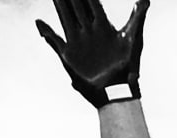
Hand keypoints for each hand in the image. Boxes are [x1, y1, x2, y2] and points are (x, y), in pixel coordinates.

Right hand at [35, 0, 149, 108]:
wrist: (117, 90)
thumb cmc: (128, 65)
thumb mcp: (134, 38)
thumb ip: (138, 17)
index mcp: (102, 26)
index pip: (91, 3)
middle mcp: (89, 32)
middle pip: (77, 8)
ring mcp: (79, 43)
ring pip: (66, 19)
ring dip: (60, 7)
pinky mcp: (70, 56)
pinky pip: (55, 42)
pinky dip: (46, 33)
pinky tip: (39, 22)